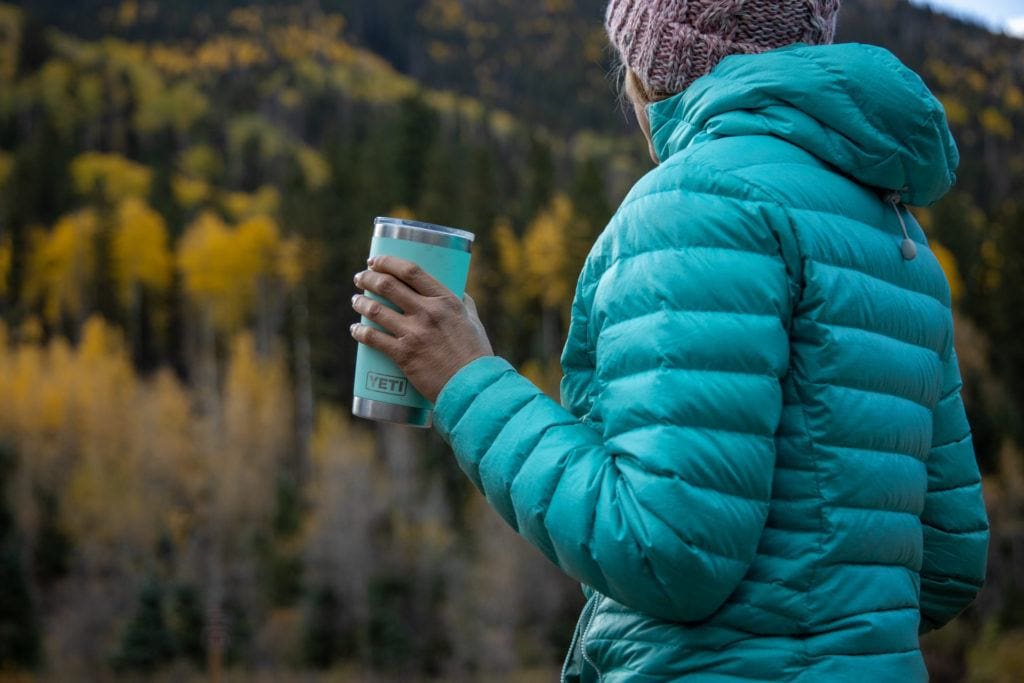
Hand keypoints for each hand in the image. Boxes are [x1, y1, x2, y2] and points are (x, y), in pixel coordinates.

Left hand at [351, 255, 493, 403]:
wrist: (472, 385)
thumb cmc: (475, 354)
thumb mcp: (473, 321)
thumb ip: (463, 304)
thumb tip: (456, 290)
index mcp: (446, 300)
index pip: (411, 271)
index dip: (388, 262)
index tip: (376, 261)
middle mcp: (428, 313)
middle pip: (388, 286)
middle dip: (369, 278)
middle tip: (361, 278)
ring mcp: (414, 334)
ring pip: (376, 310)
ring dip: (360, 302)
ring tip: (356, 300)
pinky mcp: (404, 355)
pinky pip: (374, 339)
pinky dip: (360, 332)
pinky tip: (355, 329)